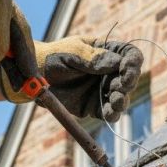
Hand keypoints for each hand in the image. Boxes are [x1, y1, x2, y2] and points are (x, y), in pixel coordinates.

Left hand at [0, 36, 143, 121]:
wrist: (34, 76)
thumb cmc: (53, 57)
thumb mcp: (74, 52)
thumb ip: (94, 58)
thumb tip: (118, 62)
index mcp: (106, 52)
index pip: (128, 55)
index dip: (133, 61)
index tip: (127, 68)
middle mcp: (108, 72)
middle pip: (129, 78)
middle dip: (128, 82)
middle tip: (120, 86)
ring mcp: (102, 90)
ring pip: (122, 97)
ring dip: (122, 99)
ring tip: (116, 100)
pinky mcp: (94, 107)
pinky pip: (108, 113)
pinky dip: (112, 114)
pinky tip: (110, 113)